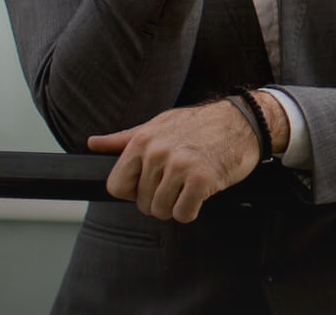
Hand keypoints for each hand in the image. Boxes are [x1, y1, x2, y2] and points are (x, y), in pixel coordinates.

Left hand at [87, 99, 259, 222]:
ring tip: (189, 187)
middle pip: (142, 203)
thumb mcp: (159, 125)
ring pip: (162, 211)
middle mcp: (158, 153)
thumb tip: (92, 143)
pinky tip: (201, 193)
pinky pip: (184, 213)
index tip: (150, 183)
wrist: (243, 120)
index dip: (133, 191)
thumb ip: (125, 139)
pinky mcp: (202, 179)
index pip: (116, 186)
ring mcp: (180, 166)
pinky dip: (191, 210)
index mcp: (142, 140)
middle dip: (159, 200)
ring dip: (176, 206)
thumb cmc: (199, 124)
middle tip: (178, 183)